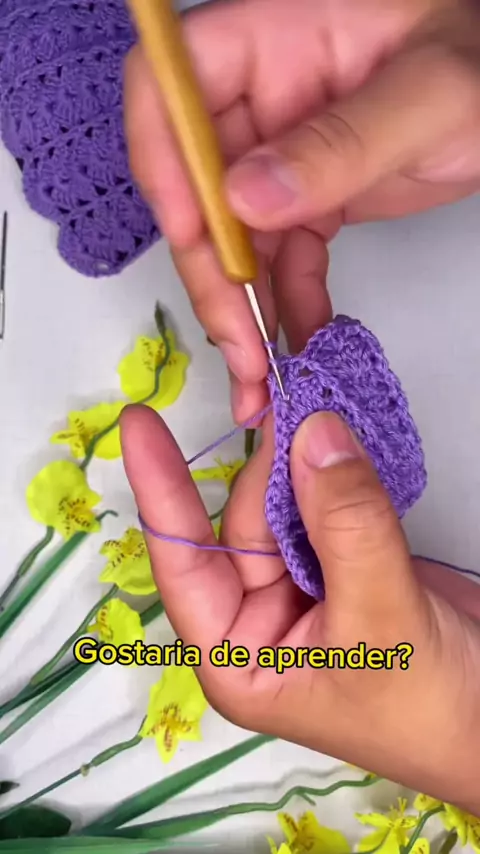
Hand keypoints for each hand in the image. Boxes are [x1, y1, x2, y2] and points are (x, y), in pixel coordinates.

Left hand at [121, 403, 479, 812]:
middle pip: (243, 523)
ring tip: (317, 408)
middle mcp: (258, 619)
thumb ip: (348, 525)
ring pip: (285, 507)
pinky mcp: (344, 565)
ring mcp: (302, 588)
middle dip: (265, 466)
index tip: (138, 424)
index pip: (185, 565)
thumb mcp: (381, 618)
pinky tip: (336, 436)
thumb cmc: (428, 705)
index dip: (161, 491)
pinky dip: (332, 472)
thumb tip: (312, 434)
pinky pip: (325, 506)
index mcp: (239, 654)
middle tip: (290, 399)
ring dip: (301, 462)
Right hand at [123, 0, 479, 421]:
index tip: (192, 232)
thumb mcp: (426, 98)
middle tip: (237, 342)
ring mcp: (279, 155)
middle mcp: (260, 100)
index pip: (172, 86)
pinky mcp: (304, 199)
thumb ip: (339, 144)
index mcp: (273, 39)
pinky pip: (280, 258)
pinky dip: (287, 305)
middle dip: (211, 273)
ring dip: (242, 311)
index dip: (163, 159)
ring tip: (258, 375)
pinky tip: (301, 342)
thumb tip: (244, 197)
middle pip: (195, 187)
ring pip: (232, 239)